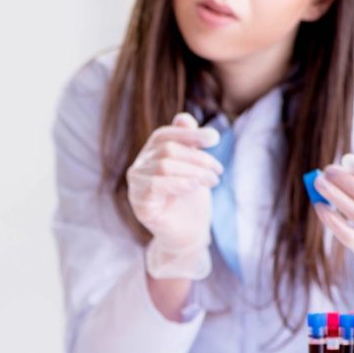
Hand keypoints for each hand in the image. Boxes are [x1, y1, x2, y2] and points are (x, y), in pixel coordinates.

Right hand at [126, 112, 222, 278]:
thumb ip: (188, 142)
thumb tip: (184, 118)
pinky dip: (178, 183)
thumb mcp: (194, 167)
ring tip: (212, 181)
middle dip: (198, 158)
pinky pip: (154, 186)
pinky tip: (194, 187)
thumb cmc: (190, 199)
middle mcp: (138, 167)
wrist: (187, 234)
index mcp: (150, 155)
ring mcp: (135, 186)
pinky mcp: (139, 204)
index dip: (189, 134)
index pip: (164, 135)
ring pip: (163, 166)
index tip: (215, 139)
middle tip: (218, 171)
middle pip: (167, 150)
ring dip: (194, 172)